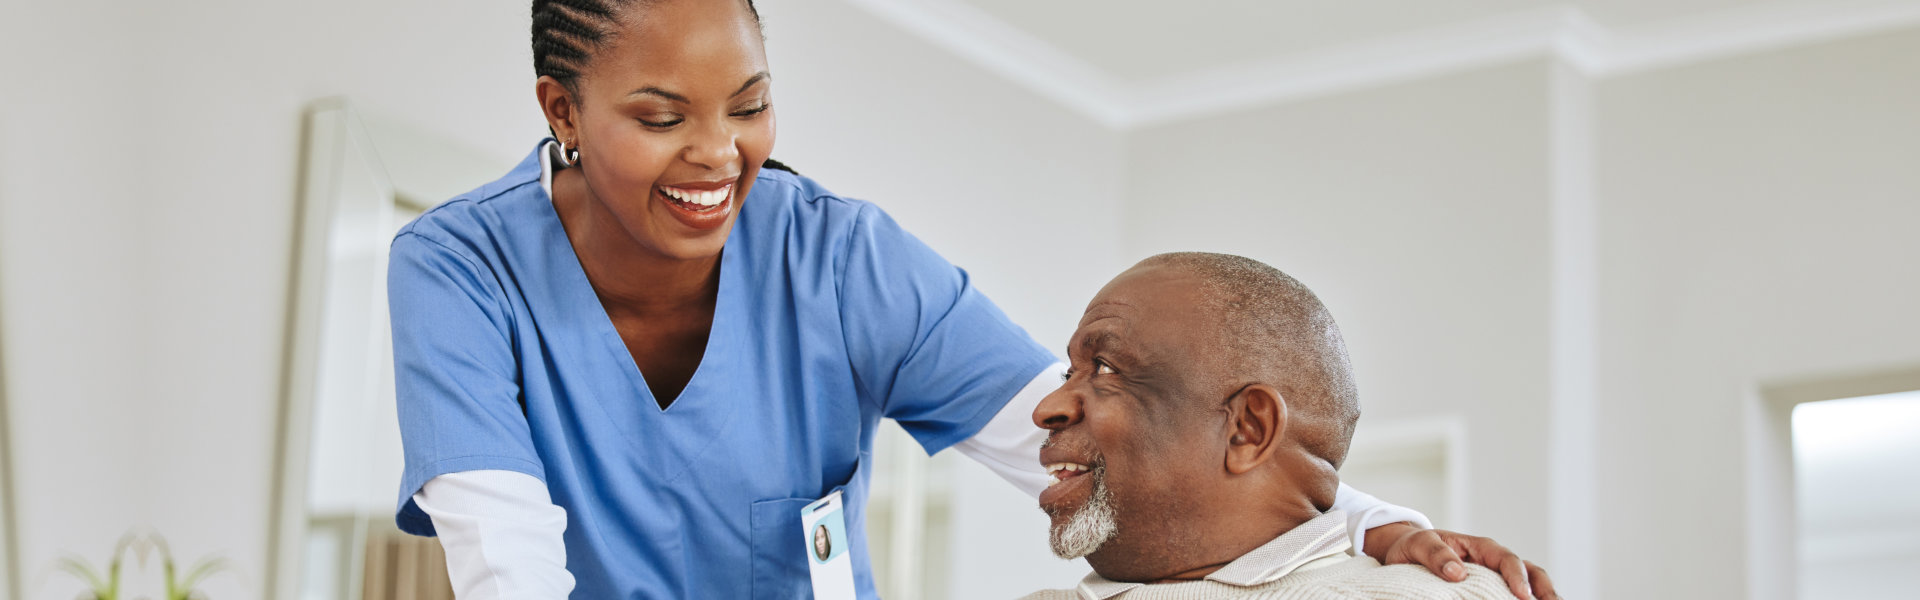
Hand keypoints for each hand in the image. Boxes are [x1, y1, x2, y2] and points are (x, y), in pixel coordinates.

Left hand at [1363, 522, 1558, 599]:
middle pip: (1530, 572)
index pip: (1507, 559)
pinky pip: (1515, 595)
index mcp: (1480, 547)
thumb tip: (1457, 573)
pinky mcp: (1491, 590)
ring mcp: (1496, 576)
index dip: (1517, 576)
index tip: (1522, 595)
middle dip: (1544, 590)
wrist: (1405, 551)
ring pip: (1531, 585)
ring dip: (1544, 597)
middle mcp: (1494, 561)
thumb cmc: (1414, 546)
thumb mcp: (1419, 545)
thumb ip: (1435, 555)